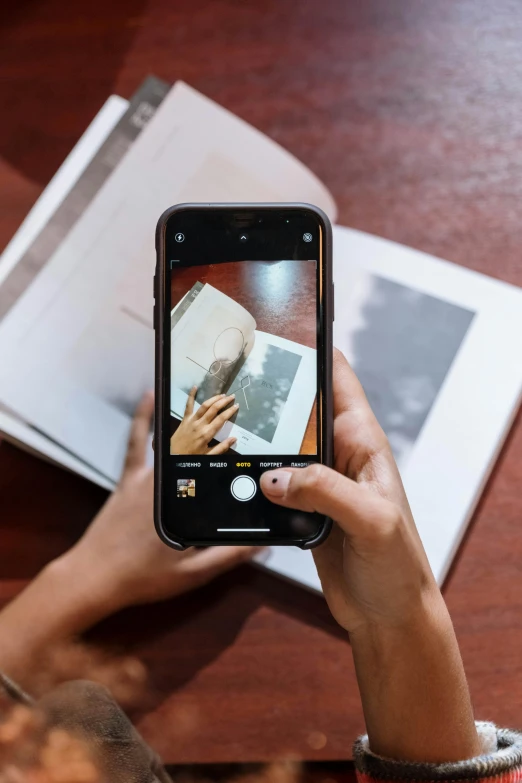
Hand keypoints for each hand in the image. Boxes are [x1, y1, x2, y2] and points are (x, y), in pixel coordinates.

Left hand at [0, 393, 258, 685]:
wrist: (94, 578)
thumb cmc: (143, 576)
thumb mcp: (193, 572)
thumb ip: (229, 555)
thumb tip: (265, 543)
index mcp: (184, 502)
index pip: (218, 470)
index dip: (237, 450)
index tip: (255, 436)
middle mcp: (166, 482)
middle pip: (199, 449)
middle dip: (220, 427)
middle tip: (238, 406)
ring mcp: (145, 477)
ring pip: (174, 442)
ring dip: (194, 421)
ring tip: (213, 398)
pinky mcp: (128, 479)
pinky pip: (136, 442)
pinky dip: (142, 418)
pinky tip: (149, 395)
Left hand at [171, 386, 237, 454]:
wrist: (173, 455)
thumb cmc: (191, 456)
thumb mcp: (208, 456)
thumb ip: (221, 447)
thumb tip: (234, 439)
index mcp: (207, 433)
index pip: (221, 419)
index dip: (230, 411)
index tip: (236, 406)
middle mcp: (200, 424)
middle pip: (214, 409)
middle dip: (224, 401)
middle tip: (232, 396)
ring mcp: (191, 420)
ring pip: (204, 406)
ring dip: (213, 399)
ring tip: (221, 394)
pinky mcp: (185, 419)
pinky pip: (188, 406)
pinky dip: (191, 396)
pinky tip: (194, 387)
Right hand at [260, 350, 479, 761]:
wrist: (387, 614)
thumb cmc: (397, 564)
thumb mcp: (371, 521)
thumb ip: (326, 492)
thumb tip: (274, 477)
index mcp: (363, 441)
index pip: (337, 378)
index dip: (311, 348)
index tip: (278, 326)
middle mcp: (339, 453)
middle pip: (299, 405)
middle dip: (269, 388)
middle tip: (230, 372)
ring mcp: (318, 479)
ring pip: (279, 441)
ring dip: (255, 432)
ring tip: (219, 414)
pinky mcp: (300, 506)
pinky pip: (269, 478)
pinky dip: (248, 472)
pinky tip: (225, 467)